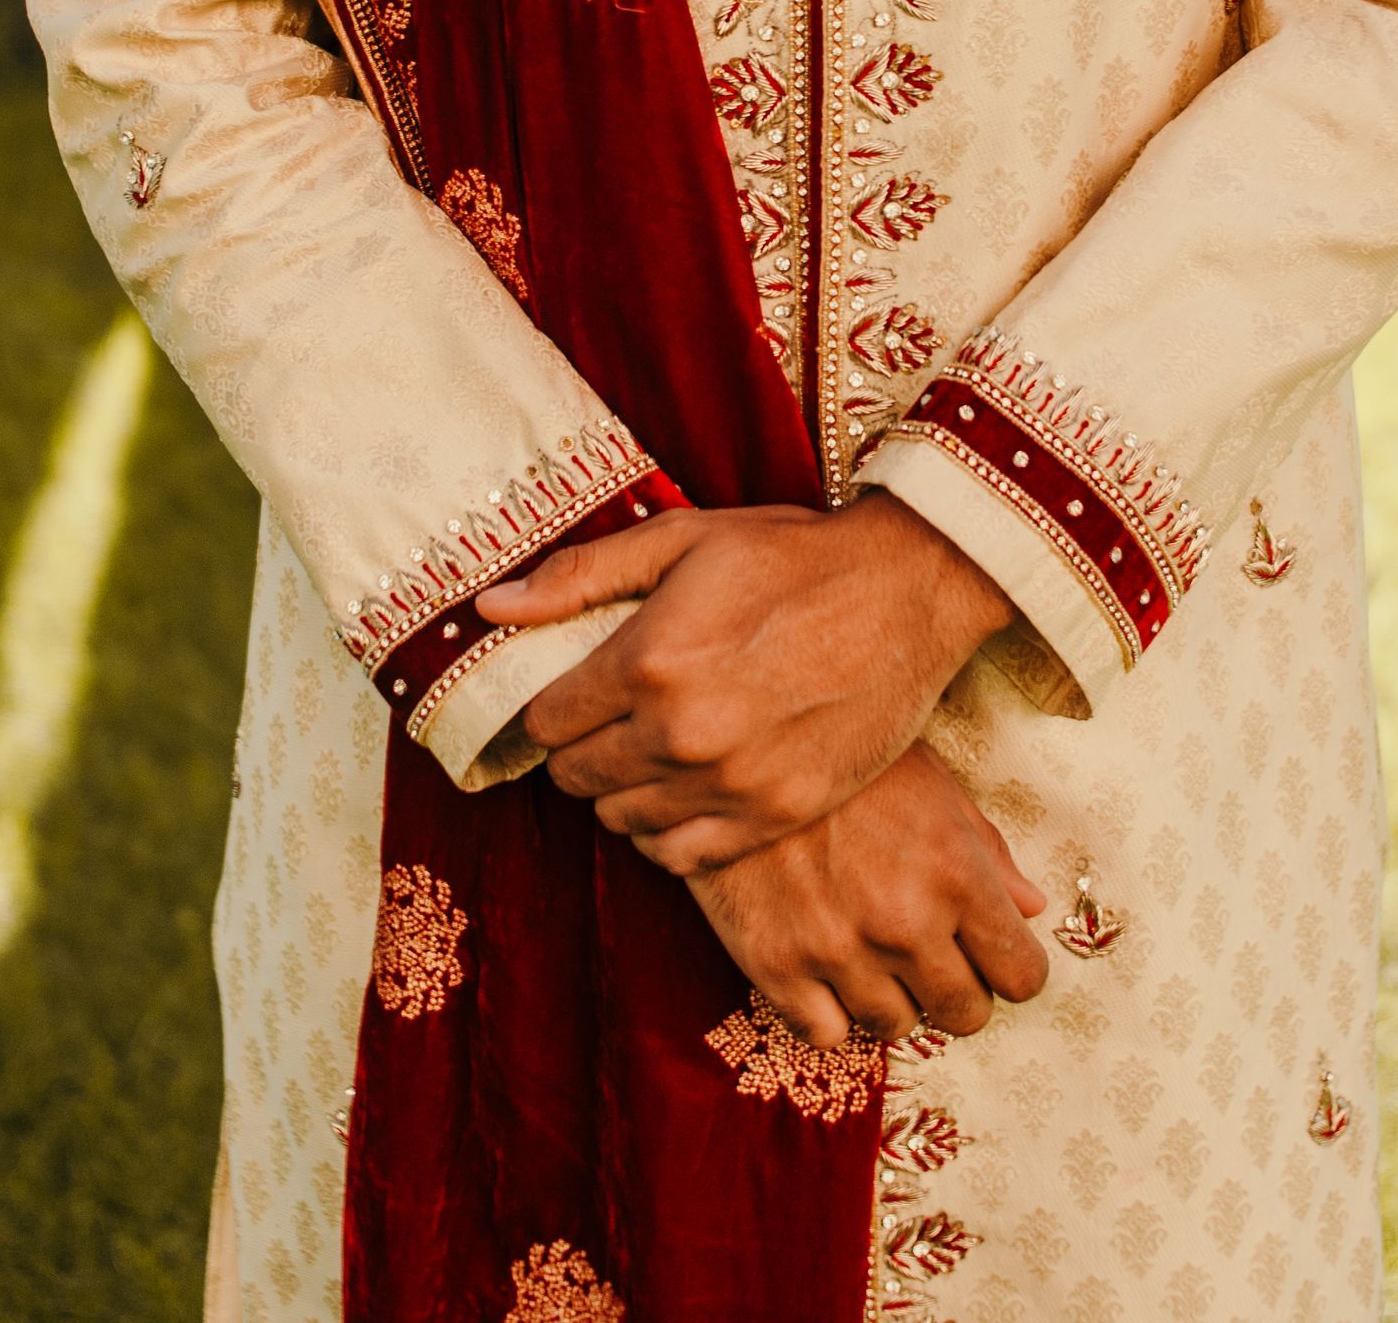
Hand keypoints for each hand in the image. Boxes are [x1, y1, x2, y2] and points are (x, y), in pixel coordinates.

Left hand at [476, 492, 1013, 872]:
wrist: (906, 591)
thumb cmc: (792, 556)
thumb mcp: (683, 539)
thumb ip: (581, 576)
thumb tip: (491, 609)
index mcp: (647, 661)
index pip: (546, 722)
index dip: (552, 708)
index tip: (573, 695)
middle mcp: (679, 733)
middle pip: (576, 778)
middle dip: (581, 750)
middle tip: (611, 722)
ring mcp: (730, 784)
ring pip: (622, 821)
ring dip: (622, 791)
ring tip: (651, 754)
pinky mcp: (776, 815)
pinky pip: (681, 858)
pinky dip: (668, 833)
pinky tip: (685, 793)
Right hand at [687, 741, 1049, 1048]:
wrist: (737, 743)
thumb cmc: (845, 759)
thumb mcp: (931, 781)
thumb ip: (987, 850)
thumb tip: (1033, 907)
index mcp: (956, 872)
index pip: (1021, 975)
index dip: (1010, 965)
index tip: (991, 952)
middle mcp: (905, 922)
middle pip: (965, 1014)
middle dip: (957, 987)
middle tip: (931, 952)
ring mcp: (838, 951)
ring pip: (897, 1026)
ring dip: (891, 994)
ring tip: (870, 945)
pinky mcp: (775, 967)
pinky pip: (827, 1034)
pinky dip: (830, 1008)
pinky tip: (825, 963)